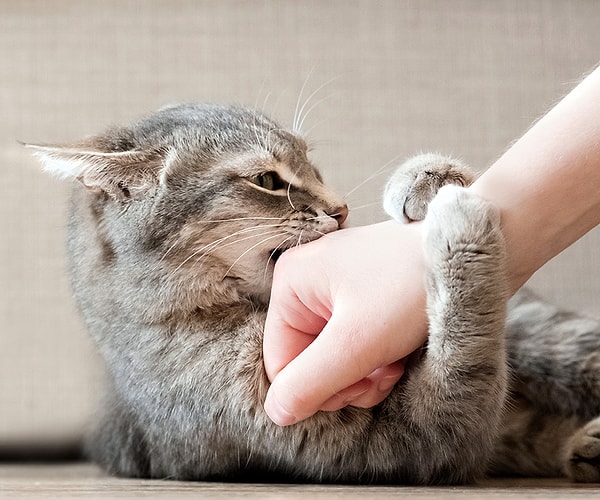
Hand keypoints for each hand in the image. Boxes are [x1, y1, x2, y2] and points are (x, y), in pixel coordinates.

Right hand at [263, 221, 428, 425]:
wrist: (468, 256)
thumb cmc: (413, 285)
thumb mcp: (358, 342)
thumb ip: (310, 382)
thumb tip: (276, 412)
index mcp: (291, 283)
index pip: (281, 364)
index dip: (317, 389)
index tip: (360, 386)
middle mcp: (306, 283)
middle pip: (307, 362)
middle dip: (346, 380)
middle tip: (381, 374)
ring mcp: (332, 289)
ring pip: (331, 359)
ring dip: (363, 374)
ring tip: (393, 361)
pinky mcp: (357, 297)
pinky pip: (351, 345)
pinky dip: (374, 358)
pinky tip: (397, 352)